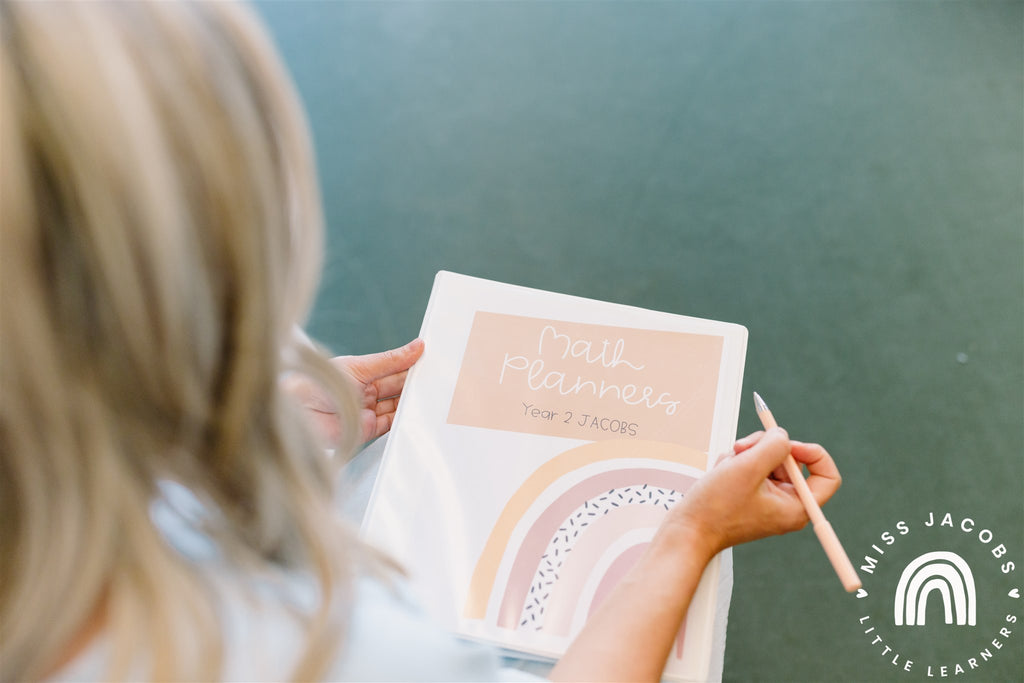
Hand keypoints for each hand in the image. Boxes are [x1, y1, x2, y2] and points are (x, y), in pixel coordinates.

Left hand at [284, 338, 424, 445]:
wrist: (299, 413)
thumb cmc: (319, 384)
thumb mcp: (360, 366)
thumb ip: (391, 359)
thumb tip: (417, 345)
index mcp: (361, 372)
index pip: (393, 367)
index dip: (411, 364)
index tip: (431, 360)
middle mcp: (365, 392)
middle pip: (397, 387)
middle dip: (414, 383)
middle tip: (436, 379)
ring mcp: (367, 411)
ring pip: (397, 405)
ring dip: (412, 401)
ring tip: (431, 395)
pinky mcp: (367, 431)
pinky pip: (392, 424)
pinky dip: (405, 419)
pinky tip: (417, 413)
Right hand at [663, 428, 841, 560]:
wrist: (686, 530)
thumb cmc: (716, 508)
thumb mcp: (748, 469)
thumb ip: (773, 446)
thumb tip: (782, 435)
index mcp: (797, 507)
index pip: (826, 475)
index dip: (811, 452)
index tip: (786, 444)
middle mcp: (786, 505)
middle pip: (791, 461)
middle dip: (765, 448)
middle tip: (743, 448)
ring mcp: (767, 499)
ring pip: (768, 459)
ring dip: (747, 454)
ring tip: (727, 465)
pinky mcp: (750, 495)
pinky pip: (752, 466)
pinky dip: (736, 462)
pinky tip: (722, 472)